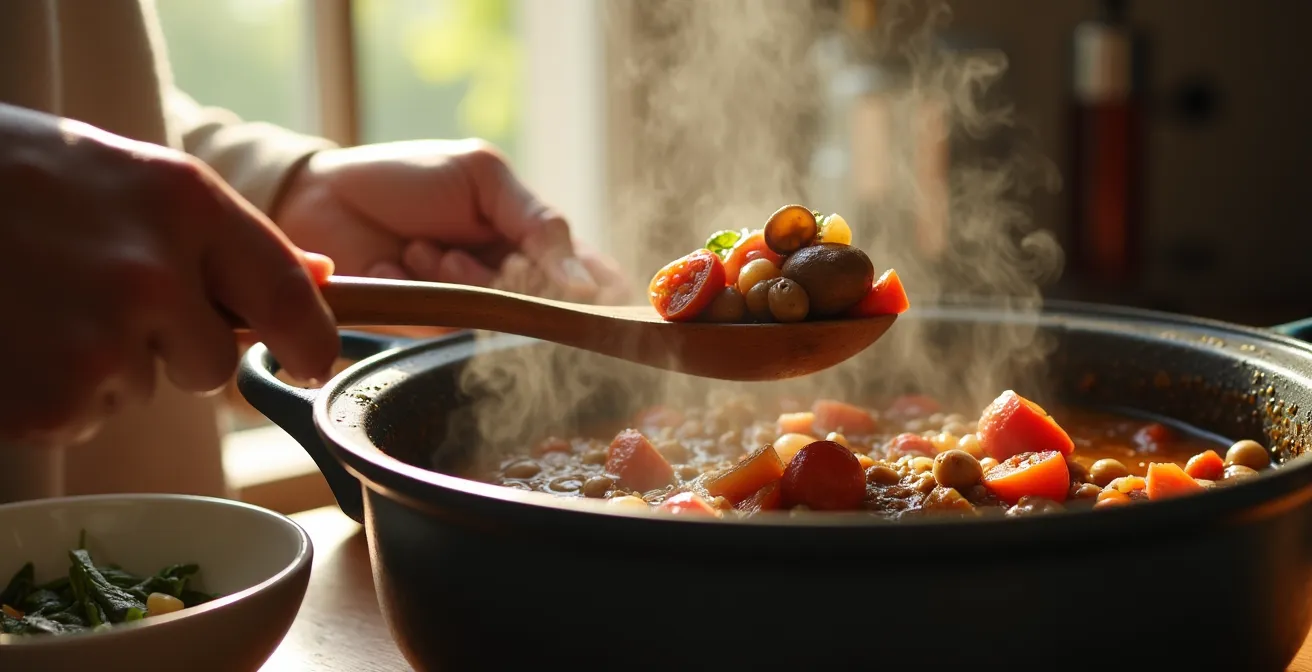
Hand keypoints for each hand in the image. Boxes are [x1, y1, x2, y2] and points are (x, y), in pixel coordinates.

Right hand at [0, 104, 338, 445]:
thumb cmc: (22, 179)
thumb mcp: (133, 178)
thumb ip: (227, 236)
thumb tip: (322, 279)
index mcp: (187, 205)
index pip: (293, 297)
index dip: (313, 341)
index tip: (313, 359)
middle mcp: (154, 274)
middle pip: (215, 364)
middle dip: (173, 347)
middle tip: (102, 299)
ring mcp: (99, 341)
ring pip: (141, 390)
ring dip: (104, 365)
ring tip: (43, 304)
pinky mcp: (49, 401)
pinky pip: (81, 418)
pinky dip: (51, 394)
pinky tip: (16, 337)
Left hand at [274, 139, 631, 305]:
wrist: (322, 199)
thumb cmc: (407, 177)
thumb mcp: (484, 176)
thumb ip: (540, 225)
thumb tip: (585, 285)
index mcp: (537, 241)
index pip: (596, 280)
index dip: (601, 291)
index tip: (588, 289)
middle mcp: (514, 282)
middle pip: (552, 307)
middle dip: (511, 275)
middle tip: (461, 245)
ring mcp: (476, 310)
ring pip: (503, 320)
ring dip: (462, 278)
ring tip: (423, 247)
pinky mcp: (434, 333)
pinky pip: (454, 330)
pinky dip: (426, 290)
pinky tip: (399, 264)